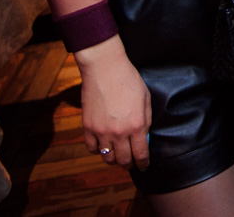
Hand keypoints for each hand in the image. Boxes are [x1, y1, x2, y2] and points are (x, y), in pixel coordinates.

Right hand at [75, 35, 150, 170]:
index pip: (141, 154)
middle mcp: (119, 132)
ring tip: (118, 156)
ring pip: (107, 157)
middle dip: (129, 165)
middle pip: (123, 161)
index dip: (143, 163)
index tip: (144, 165)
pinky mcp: (88, 127)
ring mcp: (101, 131)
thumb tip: (144, 137)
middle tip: (131, 163)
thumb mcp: (146, 99)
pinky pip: (92, 148)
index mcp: (137, 125)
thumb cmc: (129, 80)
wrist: (105, 69)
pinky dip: (98, 150)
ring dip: (113, 160)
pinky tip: (103, 145)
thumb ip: (146, 120)